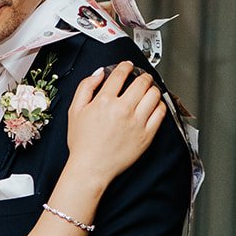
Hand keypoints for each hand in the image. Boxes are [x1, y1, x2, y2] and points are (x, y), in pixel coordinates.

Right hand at [66, 61, 165, 187]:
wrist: (90, 169)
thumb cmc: (82, 144)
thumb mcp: (74, 112)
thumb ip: (85, 88)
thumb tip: (99, 74)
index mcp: (104, 101)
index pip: (120, 74)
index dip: (126, 66)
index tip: (128, 66)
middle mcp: (122, 109)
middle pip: (141, 81)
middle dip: (142, 76)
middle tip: (141, 78)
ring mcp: (136, 122)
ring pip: (154, 94)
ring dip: (152, 88)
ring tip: (148, 91)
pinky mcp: (146, 135)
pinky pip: (160, 112)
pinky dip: (159, 105)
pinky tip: (153, 106)